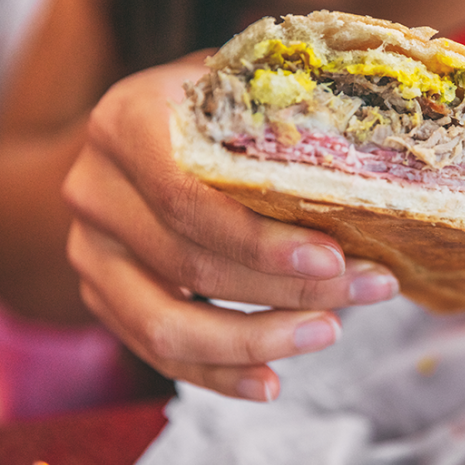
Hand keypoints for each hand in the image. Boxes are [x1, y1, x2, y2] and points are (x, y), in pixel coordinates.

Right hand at [62, 55, 398, 399]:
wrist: (141, 135)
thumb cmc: (213, 106)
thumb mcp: (243, 84)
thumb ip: (287, 105)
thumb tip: (374, 139)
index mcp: (126, 123)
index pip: (188, 197)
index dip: (260, 238)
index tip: (334, 257)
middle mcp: (95, 189)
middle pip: (192, 263)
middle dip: (290, 287)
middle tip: (370, 289)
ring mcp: (90, 251)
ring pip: (166, 325)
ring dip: (257, 339)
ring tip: (329, 332)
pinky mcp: (102, 296)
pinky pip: (156, 352)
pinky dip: (217, 374)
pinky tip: (271, 381)